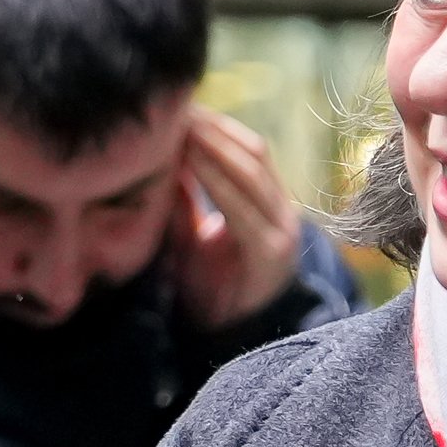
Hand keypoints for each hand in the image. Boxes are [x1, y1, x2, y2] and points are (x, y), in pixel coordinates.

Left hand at [166, 107, 308, 330]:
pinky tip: (193, 164)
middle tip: (177, 109)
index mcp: (266, 204)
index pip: (247, 150)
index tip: (181, 108)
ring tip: (183, 127)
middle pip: (253, 152)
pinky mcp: (272, 253)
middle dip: (214, 128)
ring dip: (215, 146)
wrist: (227, 339)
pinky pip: (245, 209)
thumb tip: (164, 161)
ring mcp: (281, 230)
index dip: (217, 126)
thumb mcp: (191, 237)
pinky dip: (218, 181)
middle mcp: (281, 211)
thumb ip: (184, 202)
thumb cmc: (209, 288)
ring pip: (253, 173)